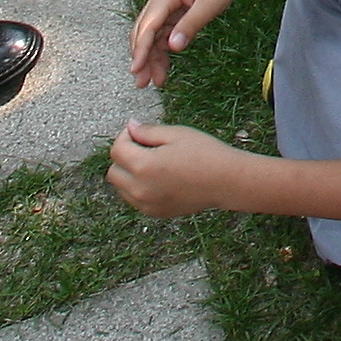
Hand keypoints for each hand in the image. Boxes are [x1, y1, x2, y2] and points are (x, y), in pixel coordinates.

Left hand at [108, 119, 258, 215]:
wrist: (227, 181)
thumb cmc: (204, 153)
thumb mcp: (176, 134)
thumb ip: (147, 131)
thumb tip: (130, 128)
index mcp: (143, 166)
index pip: (117, 150)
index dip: (125, 136)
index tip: (140, 131)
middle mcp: (139, 189)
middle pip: (114, 171)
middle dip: (124, 157)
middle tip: (145, 147)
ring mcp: (146, 204)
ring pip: (121, 188)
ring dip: (128, 174)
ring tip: (153, 163)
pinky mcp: (155, 212)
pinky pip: (134, 199)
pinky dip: (138, 188)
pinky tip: (158, 178)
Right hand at [127, 0, 241, 84]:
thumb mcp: (211, 2)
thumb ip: (192, 24)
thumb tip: (173, 47)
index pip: (148, 25)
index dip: (140, 49)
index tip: (136, 69)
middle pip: (144, 32)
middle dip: (141, 57)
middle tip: (142, 83)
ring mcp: (166, 6)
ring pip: (151, 36)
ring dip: (151, 58)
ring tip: (156, 82)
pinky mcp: (173, 12)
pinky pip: (162, 34)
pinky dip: (161, 51)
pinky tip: (164, 67)